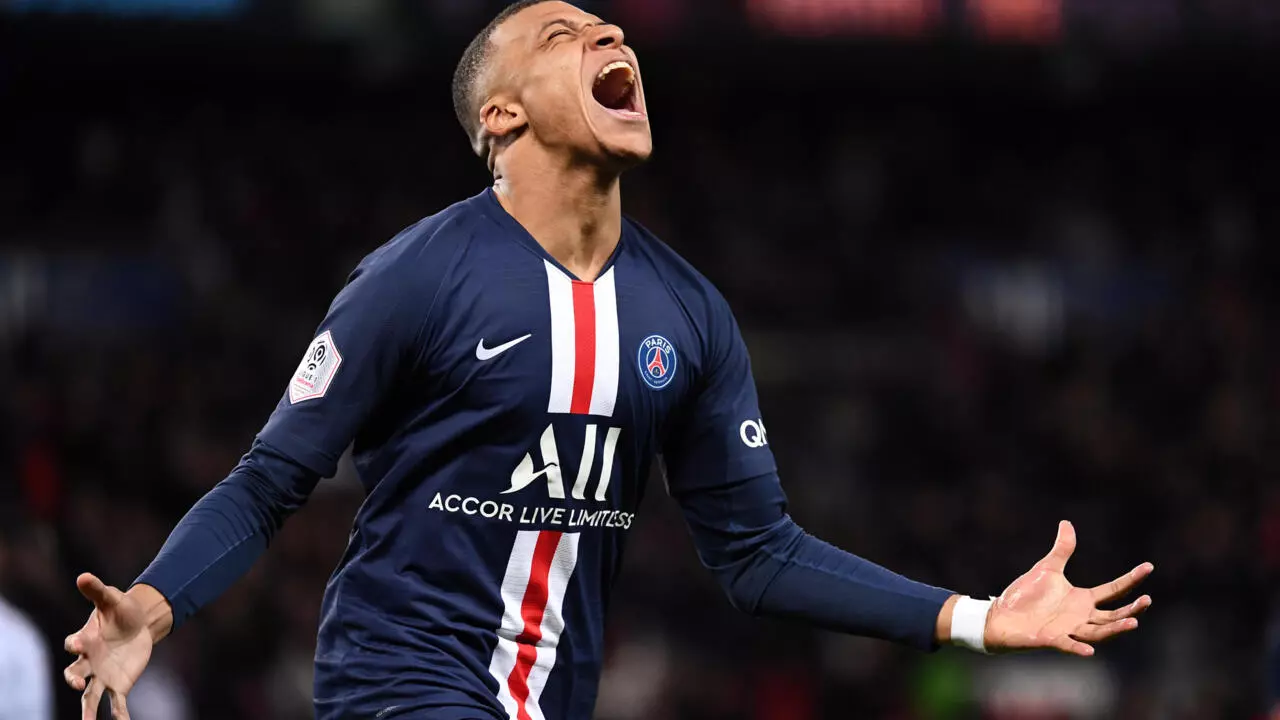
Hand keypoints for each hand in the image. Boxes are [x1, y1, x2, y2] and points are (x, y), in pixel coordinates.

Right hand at [63, 574, 155, 719]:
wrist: (137, 623)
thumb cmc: (119, 610)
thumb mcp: (111, 598)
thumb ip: (97, 590)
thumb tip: (83, 576)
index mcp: (85, 639)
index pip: (75, 644)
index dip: (75, 645)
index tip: (78, 644)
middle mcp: (89, 661)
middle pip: (75, 673)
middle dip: (74, 678)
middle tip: (78, 683)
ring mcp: (102, 675)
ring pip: (90, 696)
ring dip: (88, 711)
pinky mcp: (118, 684)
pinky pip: (116, 703)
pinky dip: (118, 714)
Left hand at [984, 520, 1152, 656]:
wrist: (1001, 615)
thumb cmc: (1026, 595)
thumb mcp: (1047, 568)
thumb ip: (1061, 550)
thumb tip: (1067, 523)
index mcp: (1083, 599)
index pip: (1113, 590)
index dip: (1131, 579)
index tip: (1148, 567)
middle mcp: (1081, 616)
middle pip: (1113, 615)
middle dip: (1131, 609)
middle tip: (1147, 600)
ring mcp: (1068, 629)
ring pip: (1099, 632)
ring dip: (1115, 628)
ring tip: (1133, 622)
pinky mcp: (1051, 638)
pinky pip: (1068, 644)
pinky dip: (1078, 647)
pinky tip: (1090, 650)